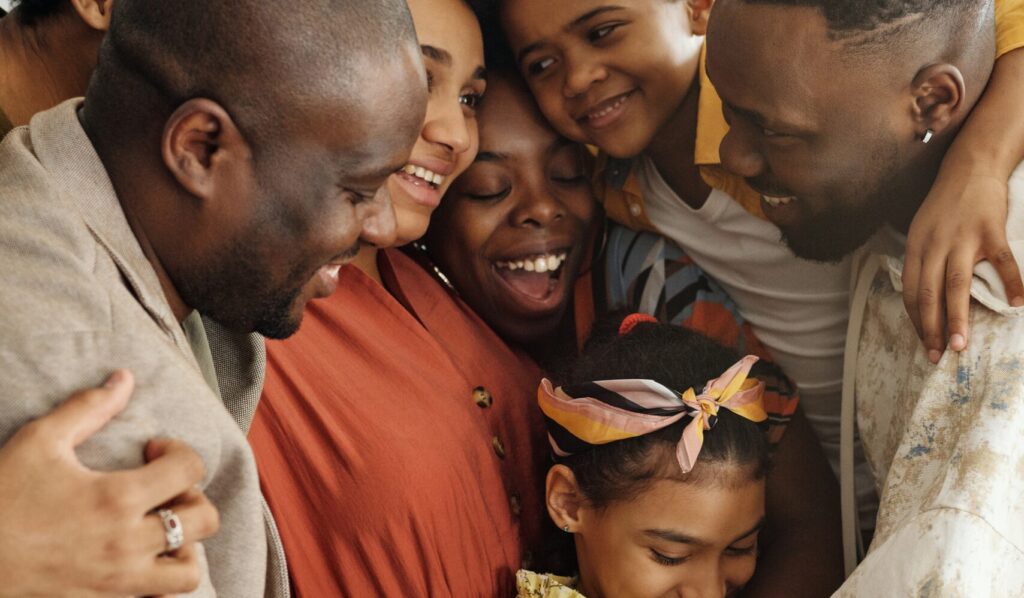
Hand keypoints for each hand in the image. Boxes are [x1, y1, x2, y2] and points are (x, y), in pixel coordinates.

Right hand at [0, 370, 219, 596]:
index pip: (190, 470)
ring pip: (188, 573)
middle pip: (204, 520)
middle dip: (193, 497)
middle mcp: (126, 544)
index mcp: (117, 499)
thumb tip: (124, 378)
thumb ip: (88, 408)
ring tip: (159, 528)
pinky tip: (138, 559)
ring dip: (185, 546)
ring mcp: (116, 581)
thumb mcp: (39, 441)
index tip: (152, 451)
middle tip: (163, 489)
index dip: (179, 451)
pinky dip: (158, 580)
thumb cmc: (1, 496)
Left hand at [903, 172, 1023, 363]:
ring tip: (960, 345)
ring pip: (956, 285)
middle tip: (937, 356)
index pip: (912, 292)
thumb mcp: (921, 231)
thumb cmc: (945, 205)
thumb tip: (923, 298)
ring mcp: (962, 238)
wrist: (970, 167)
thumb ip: (922, 262)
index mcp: (915, 247)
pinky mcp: (990, 229)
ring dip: (957, 318)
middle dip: (931, 329)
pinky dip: (1011, 282)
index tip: (924, 345)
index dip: (917, 321)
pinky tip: (1017, 304)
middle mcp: (934, 245)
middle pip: (930, 294)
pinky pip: (1001, 261)